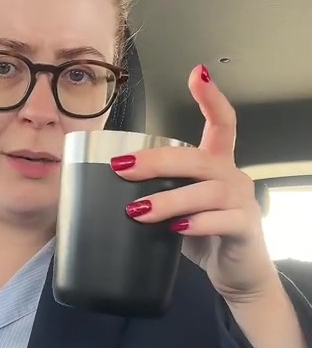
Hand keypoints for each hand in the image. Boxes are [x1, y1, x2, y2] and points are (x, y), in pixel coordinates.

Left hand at [111, 65, 280, 304]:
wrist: (237, 274)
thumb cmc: (203, 236)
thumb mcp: (179, 209)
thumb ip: (156, 194)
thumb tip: (102, 191)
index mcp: (217, 165)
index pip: (222, 123)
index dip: (211, 98)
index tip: (197, 74)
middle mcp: (232, 177)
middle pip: (199, 158)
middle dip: (157, 162)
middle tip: (121, 169)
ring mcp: (242, 202)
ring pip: (206, 191)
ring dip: (168, 200)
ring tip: (138, 212)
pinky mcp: (245, 229)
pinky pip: (223, 221)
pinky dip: (197, 224)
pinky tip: (176, 230)